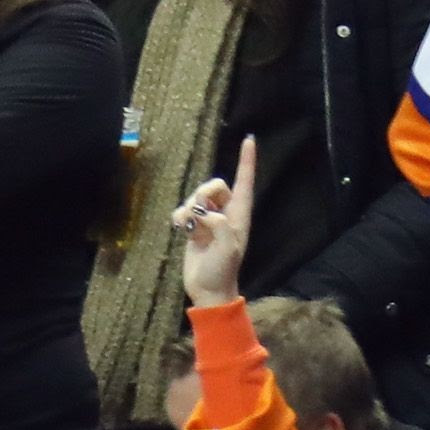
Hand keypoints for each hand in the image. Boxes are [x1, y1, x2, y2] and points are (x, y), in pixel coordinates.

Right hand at [177, 134, 256, 306]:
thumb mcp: (228, 248)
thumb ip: (220, 225)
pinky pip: (184, 210)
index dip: (247, 161)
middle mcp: (225, 213)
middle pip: (215, 185)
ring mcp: (208, 220)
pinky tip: (180, 228)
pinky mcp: (193, 227)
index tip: (249, 139)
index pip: (244, 182)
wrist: (207, 290)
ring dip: (190, 208)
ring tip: (190, 227)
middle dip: (205, 193)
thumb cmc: (222, 270)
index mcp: (239, 215)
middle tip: (200, 212)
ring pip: (197, 197)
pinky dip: (180, 216)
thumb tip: (206, 213)